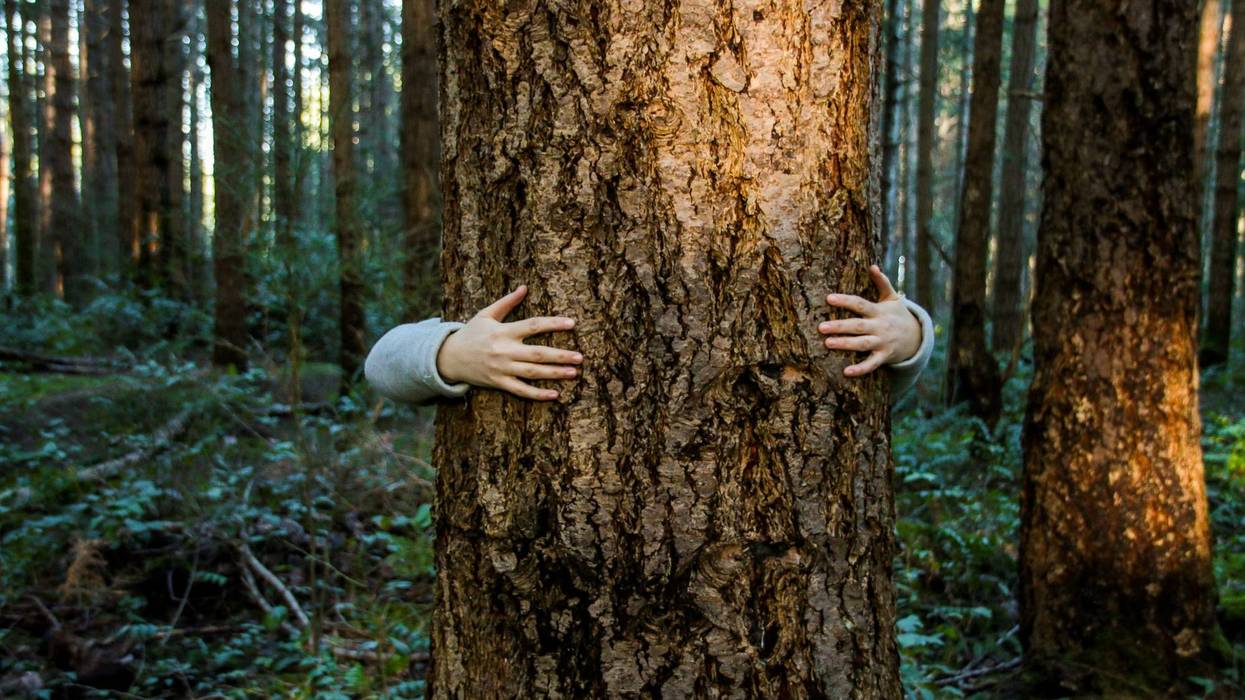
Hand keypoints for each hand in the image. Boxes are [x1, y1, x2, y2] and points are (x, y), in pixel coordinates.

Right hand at [436, 286, 582, 400]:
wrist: (449, 357)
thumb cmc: (471, 333)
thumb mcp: (486, 314)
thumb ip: (507, 302)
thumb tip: (524, 287)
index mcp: (504, 331)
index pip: (533, 325)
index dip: (553, 324)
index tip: (572, 324)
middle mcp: (504, 350)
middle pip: (537, 353)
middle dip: (560, 355)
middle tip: (580, 357)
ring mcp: (502, 368)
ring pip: (532, 373)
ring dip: (554, 374)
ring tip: (574, 373)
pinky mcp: (498, 383)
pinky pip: (520, 390)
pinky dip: (537, 394)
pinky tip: (555, 395)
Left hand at [819, 265, 921, 376]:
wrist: (916, 337)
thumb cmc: (898, 315)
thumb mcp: (892, 298)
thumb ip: (882, 282)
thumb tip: (872, 266)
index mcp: (879, 311)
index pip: (860, 304)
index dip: (845, 301)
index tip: (829, 298)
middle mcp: (880, 326)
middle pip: (858, 326)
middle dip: (840, 326)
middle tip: (821, 327)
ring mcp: (882, 342)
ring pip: (862, 344)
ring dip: (845, 344)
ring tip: (828, 343)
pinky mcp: (885, 356)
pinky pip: (872, 364)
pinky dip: (860, 369)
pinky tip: (846, 372)